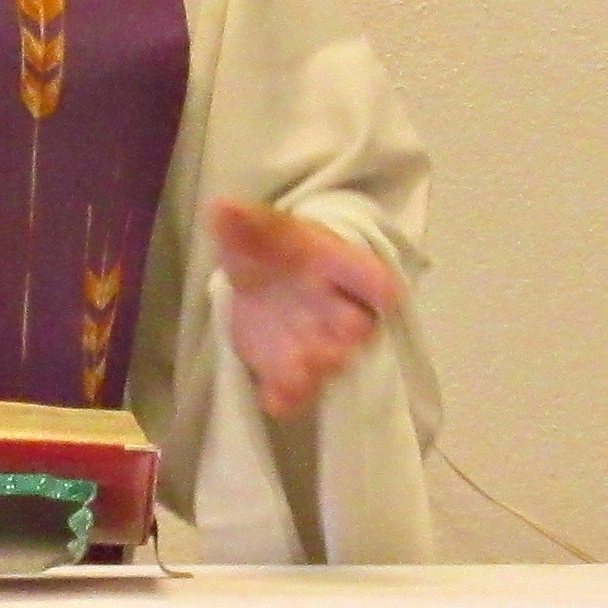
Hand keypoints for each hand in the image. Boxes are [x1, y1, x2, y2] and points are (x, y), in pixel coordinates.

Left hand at [209, 200, 399, 418]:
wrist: (265, 282)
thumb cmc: (276, 250)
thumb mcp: (259, 230)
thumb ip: (244, 223)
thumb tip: (221, 207)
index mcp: (338, 265)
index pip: (368, 274)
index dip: (376, 284)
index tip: (385, 294)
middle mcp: (339, 309)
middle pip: (356, 327)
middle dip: (343, 336)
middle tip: (327, 341)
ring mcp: (318, 343)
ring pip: (328, 363)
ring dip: (313, 370)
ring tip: (293, 374)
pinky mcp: (290, 370)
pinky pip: (295, 392)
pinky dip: (287, 398)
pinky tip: (274, 400)